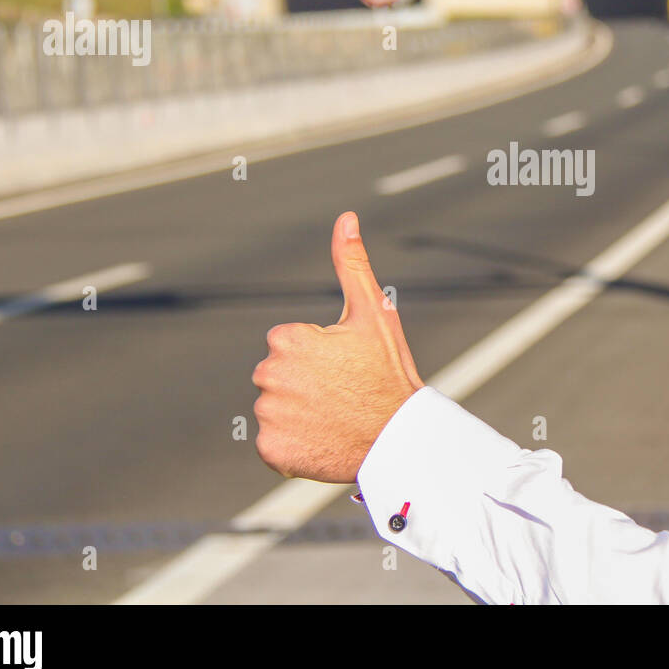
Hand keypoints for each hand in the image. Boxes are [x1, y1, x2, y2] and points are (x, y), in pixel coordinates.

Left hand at [252, 211, 423, 483]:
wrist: (399, 438)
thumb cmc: (389, 372)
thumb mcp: (374, 313)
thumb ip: (352, 263)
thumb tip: (346, 217)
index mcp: (287, 339)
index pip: (289, 345)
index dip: (319, 355)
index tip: (345, 367)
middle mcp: (269, 375)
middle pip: (278, 375)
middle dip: (304, 382)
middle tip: (341, 393)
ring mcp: (268, 416)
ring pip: (275, 408)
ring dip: (298, 414)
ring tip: (334, 417)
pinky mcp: (270, 451)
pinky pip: (274, 443)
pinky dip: (293, 445)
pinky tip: (322, 440)